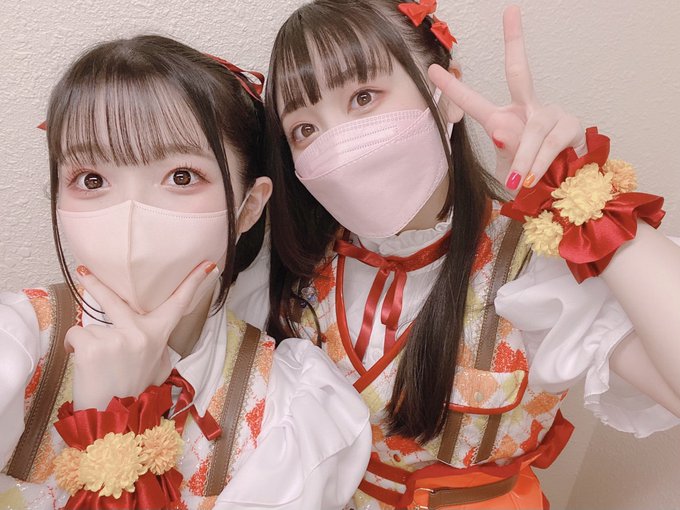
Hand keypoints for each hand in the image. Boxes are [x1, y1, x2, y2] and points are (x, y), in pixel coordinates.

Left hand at [65, 261, 218, 410]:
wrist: (114, 421)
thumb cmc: (135, 392)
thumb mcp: (157, 365)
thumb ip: (153, 342)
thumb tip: (149, 329)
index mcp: (159, 336)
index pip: (180, 304)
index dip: (194, 282)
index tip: (206, 264)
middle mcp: (140, 333)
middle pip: (114, 300)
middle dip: (96, 284)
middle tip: (83, 270)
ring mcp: (117, 338)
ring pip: (90, 325)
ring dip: (88, 341)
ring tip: (97, 364)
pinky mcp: (93, 346)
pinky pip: (76, 335)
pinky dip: (75, 348)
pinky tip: (85, 364)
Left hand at [428, 5, 585, 191]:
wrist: (561, 194)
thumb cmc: (530, 179)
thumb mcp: (508, 170)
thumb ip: (503, 152)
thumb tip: (500, 131)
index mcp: (504, 119)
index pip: (475, 102)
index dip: (454, 87)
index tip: (433, 68)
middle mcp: (528, 108)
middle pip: (519, 72)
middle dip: (514, 41)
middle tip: (510, 11)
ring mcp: (551, 114)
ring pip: (533, 128)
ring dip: (525, 157)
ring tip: (519, 181)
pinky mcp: (571, 126)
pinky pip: (551, 142)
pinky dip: (541, 161)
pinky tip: (534, 176)